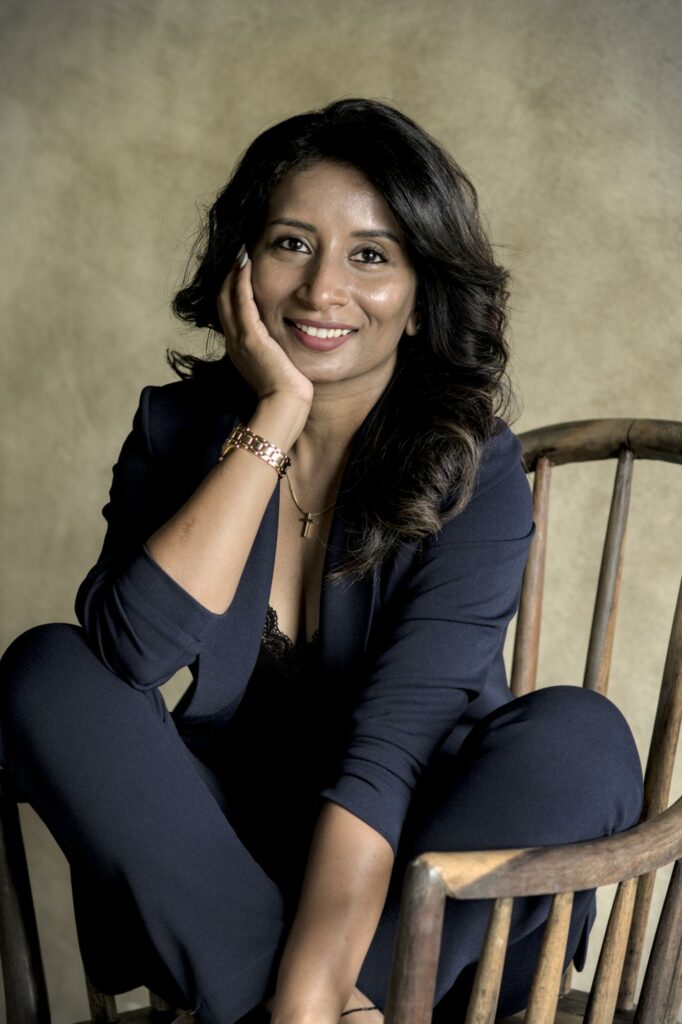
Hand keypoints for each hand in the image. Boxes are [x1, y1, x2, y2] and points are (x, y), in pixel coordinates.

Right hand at [217, 250, 314, 407]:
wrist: (283, 406)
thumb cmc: (285, 392)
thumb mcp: (276, 366)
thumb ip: (275, 351)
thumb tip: (284, 343)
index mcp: (239, 348)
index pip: (230, 311)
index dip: (232, 289)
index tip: (241, 270)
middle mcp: (234, 342)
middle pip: (222, 300)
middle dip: (229, 275)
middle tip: (239, 254)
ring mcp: (239, 340)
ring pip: (227, 298)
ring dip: (233, 273)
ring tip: (241, 253)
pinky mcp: (250, 339)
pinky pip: (241, 304)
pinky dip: (241, 282)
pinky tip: (245, 266)